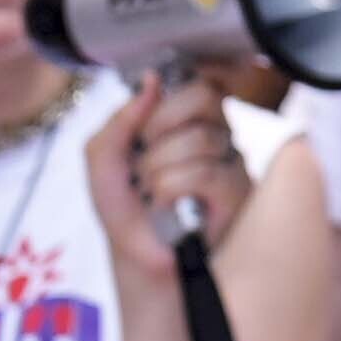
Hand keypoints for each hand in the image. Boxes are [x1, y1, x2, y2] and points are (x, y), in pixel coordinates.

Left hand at [90, 72, 251, 299]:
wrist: (138, 259)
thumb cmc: (127, 211)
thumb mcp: (103, 160)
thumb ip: (119, 120)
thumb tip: (152, 81)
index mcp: (188, 120)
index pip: (197, 80)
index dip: (168, 100)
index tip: (146, 131)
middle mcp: (217, 134)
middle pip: (204, 97)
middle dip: (159, 128)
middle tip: (144, 160)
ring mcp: (232, 162)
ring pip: (198, 138)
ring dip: (157, 169)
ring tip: (153, 193)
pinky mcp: (238, 192)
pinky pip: (202, 172)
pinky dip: (170, 191)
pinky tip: (170, 206)